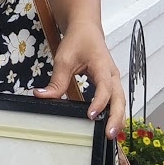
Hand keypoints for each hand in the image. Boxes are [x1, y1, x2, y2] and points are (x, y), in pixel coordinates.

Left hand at [34, 23, 125, 138]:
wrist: (86, 29)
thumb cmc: (78, 41)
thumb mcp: (64, 59)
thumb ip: (56, 80)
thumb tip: (42, 96)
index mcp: (103, 66)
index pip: (105, 87)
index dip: (99, 101)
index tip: (91, 115)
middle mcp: (112, 75)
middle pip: (119, 98)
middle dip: (116, 117)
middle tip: (109, 134)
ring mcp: (114, 80)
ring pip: (120, 101)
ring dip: (118, 118)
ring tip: (111, 134)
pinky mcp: (111, 85)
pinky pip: (116, 101)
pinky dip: (115, 113)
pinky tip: (108, 125)